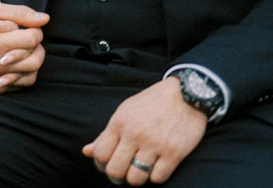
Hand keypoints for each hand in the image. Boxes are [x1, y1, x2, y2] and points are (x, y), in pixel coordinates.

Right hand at [0, 0, 49, 92]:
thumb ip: (22, 13)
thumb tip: (45, 19)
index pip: (32, 39)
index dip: (35, 31)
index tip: (29, 28)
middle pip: (35, 60)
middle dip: (36, 47)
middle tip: (29, 40)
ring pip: (30, 75)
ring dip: (32, 62)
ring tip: (25, 51)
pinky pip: (17, 86)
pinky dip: (22, 75)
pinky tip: (17, 64)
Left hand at [83, 77, 207, 183]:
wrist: (185, 94)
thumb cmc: (152, 104)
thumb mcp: (124, 112)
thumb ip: (106, 134)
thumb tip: (86, 152)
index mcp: (119, 122)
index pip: (100, 154)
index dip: (101, 165)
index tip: (108, 165)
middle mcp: (134, 134)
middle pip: (115, 170)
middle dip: (116, 177)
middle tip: (123, 175)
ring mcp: (154, 144)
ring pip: (135, 178)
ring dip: (136, 179)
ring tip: (139, 172)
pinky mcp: (174, 152)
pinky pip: (158, 178)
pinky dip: (155, 177)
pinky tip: (156, 168)